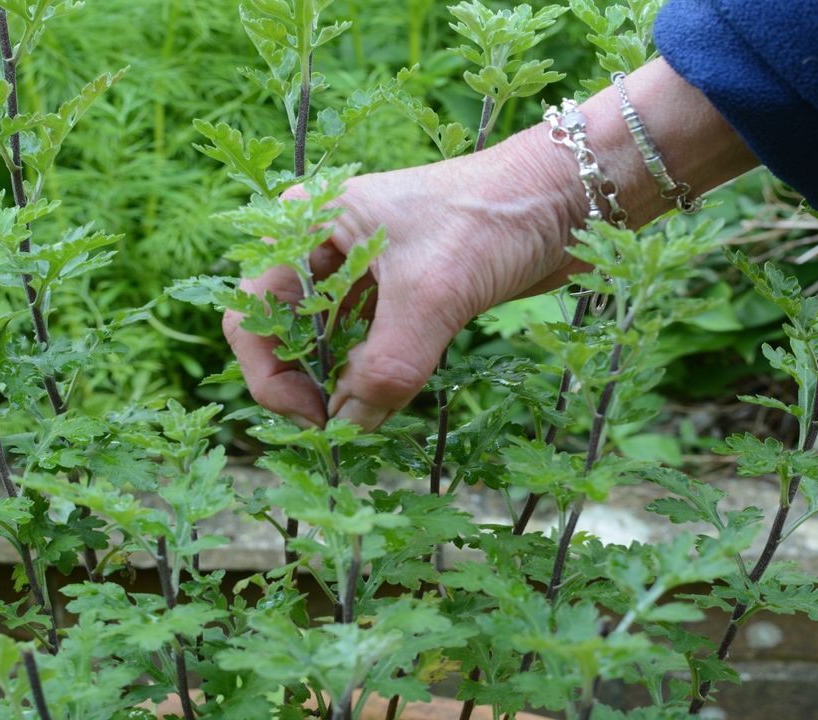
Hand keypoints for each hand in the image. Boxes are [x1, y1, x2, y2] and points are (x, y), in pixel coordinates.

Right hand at [222, 133, 581, 430]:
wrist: (565, 198)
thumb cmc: (491, 218)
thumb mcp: (432, 294)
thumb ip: (386, 367)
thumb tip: (350, 428)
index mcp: (307, 225)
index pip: (252, 314)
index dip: (270, 375)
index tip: (315, 418)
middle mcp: (323, 248)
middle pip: (284, 334)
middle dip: (305, 385)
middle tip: (341, 430)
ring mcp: (361, 273)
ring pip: (326, 346)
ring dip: (340, 387)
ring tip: (367, 418)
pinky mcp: (399, 296)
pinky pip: (365, 349)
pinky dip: (370, 379)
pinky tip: (388, 400)